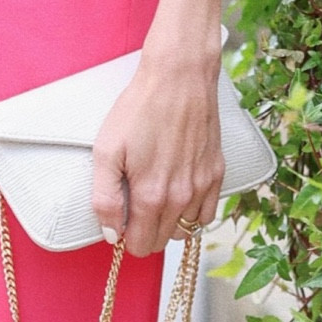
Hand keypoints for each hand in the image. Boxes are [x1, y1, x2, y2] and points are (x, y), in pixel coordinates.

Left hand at [91, 52, 223, 256]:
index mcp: (152, 195)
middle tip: (134, 204)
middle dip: (146, 231)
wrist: (179, 77)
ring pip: (185, 230)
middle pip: (162, 241)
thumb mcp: (106, 150)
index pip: (141, 245)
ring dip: (168, 224)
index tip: (121, 220)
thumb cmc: (140, 108)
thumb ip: (105, 198)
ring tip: (156, 198)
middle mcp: (181, 197)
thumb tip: (112, 234)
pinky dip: (192, 214)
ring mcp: (202, 186)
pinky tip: (179, 196)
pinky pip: (207, 214)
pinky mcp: (217, 172)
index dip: (127, 237)